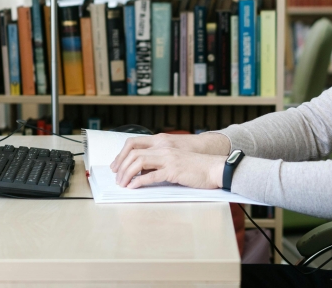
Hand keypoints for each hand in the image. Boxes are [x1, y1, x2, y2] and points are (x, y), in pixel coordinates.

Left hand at [110, 132, 230, 172]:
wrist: (215, 168)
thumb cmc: (197, 166)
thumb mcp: (175, 160)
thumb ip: (159, 162)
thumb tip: (143, 171)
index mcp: (162, 145)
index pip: (134, 145)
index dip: (122, 155)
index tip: (116, 167)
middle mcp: (163, 149)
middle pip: (133, 153)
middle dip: (121, 167)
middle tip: (117, 179)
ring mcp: (168, 159)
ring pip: (139, 163)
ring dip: (127, 174)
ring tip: (123, 184)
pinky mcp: (173, 171)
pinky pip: (151, 176)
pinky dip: (139, 182)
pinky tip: (134, 187)